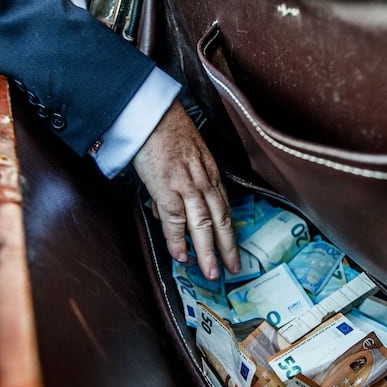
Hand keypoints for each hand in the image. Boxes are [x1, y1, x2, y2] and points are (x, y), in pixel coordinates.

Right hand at [132, 100, 239, 279]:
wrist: (152, 112)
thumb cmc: (165, 130)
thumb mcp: (182, 156)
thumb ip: (177, 184)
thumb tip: (164, 211)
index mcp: (210, 173)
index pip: (224, 207)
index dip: (229, 231)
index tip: (232, 249)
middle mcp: (204, 181)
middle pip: (221, 220)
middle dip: (228, 247)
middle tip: (234, 269)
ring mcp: (188, 185)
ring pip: (204, 225)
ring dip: (209, 252)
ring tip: (213, 273)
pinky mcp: (168, 187)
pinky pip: (176, 220)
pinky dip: (179, 240)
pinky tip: (182, 256)